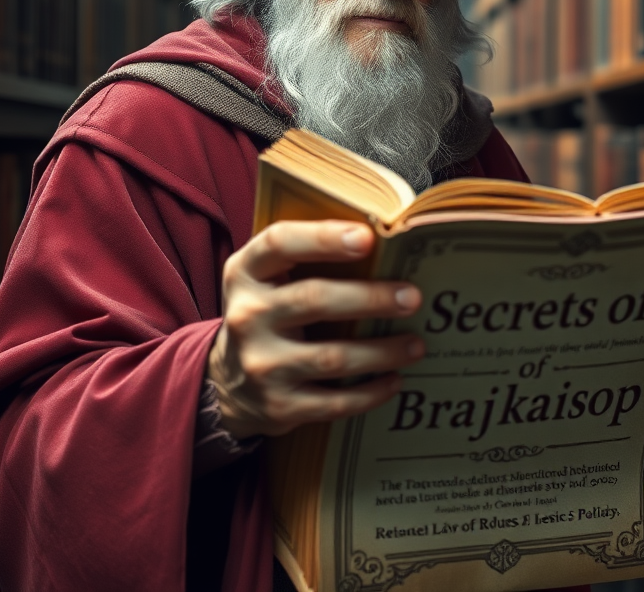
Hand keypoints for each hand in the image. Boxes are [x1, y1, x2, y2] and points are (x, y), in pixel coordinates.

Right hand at [207, 221, 424, 439]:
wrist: (227, 384)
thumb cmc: (267, 314)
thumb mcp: (267, 279)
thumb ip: (306, 257)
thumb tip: (382, 244)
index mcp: (245, 273)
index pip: (280, 243)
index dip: (323, 238)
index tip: (367, 237)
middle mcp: (247, 316)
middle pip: (314, 299)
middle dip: (370, 298)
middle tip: (411, 297)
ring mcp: (261, 365)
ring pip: (331, 356)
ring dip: (381, 351)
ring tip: (416, 344)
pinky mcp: (278, 406)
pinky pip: (334, 402)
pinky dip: (371, 392)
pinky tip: (395, 380)